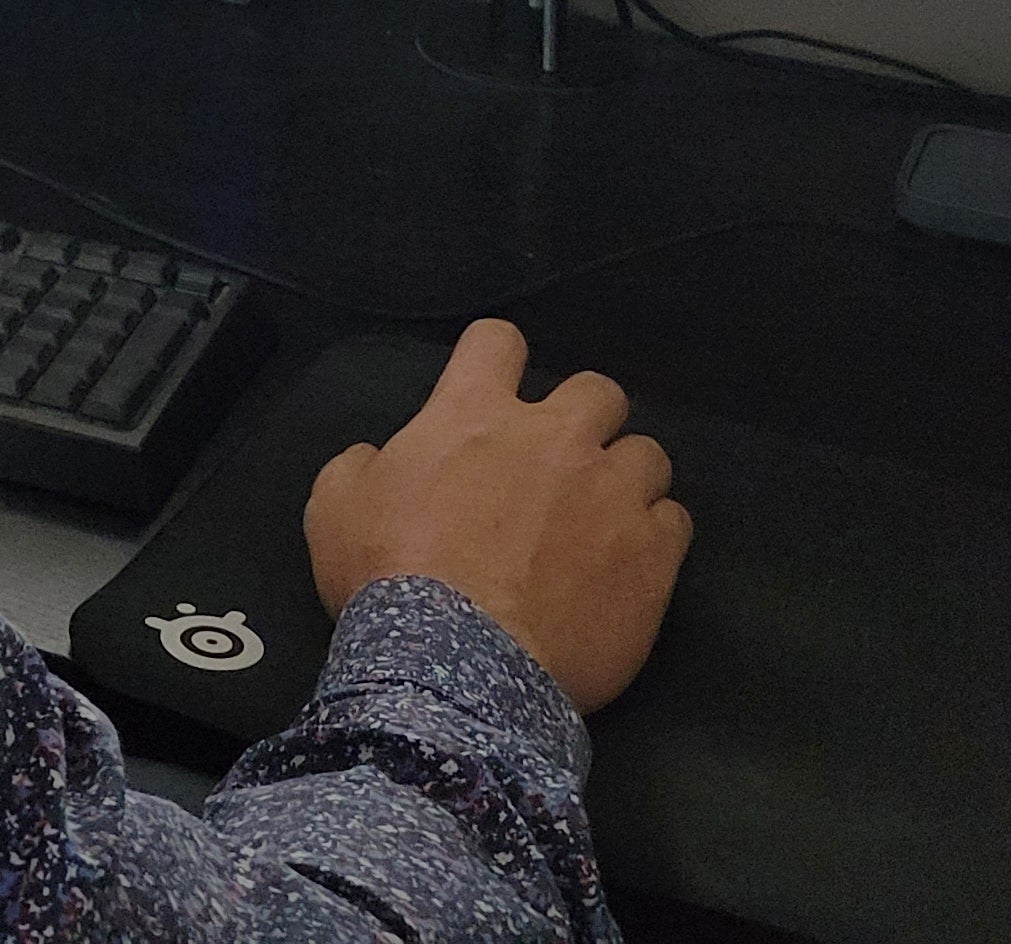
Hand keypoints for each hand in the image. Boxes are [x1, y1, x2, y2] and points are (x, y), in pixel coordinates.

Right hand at [303, 318, 692, 712]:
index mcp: (474, 414)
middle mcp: (555, 438)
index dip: (497, 359)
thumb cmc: (389, 579)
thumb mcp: (334, 507)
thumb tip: (380, 459)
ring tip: (605, 521)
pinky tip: (630, 566)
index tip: (494, 388)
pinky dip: (655, 537)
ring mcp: (612, 493)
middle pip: (598, 391)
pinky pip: (675, 521)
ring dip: (625, 479)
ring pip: (648, 454)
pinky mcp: (653, 554)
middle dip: (584, 419)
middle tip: (562, 464)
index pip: (497, 342)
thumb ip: (362, 466)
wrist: (457, 668)